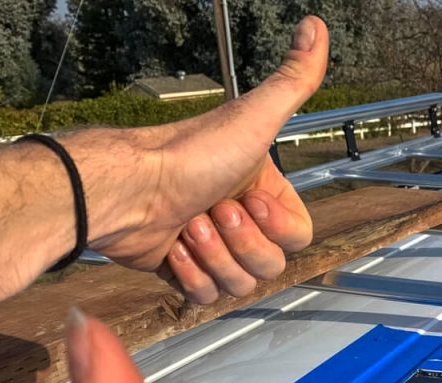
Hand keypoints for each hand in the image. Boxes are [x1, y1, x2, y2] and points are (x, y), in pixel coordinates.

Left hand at [84, 16, 328, 303]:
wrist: (125, 189)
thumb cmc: (186, 155)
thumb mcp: (253, 118)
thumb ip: (294, 80)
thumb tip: (316, 26)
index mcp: (261, 189)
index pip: (299, 235)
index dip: (277, 226)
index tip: (247, 197)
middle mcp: (239, 220)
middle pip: (272, 265)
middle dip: (240, 242)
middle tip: (210, 210)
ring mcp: (211, 249)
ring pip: (241, 284)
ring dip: (213, 257)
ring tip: (187, 227)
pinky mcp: (182, 272)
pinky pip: (207, 296)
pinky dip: (190, 276)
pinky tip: (173, 249)